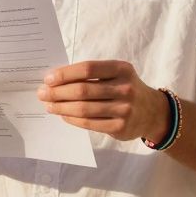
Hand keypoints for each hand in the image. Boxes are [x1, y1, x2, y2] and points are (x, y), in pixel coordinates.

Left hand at [37, 60, 167, 141]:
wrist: (152, 112)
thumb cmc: (125, 88)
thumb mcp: (116, 74)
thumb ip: (93, 75)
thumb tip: (57, 79)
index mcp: (121, 69)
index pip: (88, 69)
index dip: (66, 74)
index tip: (48, 78)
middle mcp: (124, 88)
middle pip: (83, 90)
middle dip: (58, 92)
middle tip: (43, 93)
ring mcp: (124, 109)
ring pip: (84, 109)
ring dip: (61, 107)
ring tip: (49, 106)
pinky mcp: (120, 127)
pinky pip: (89, 123)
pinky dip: (72, 119)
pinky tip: (63, 116)